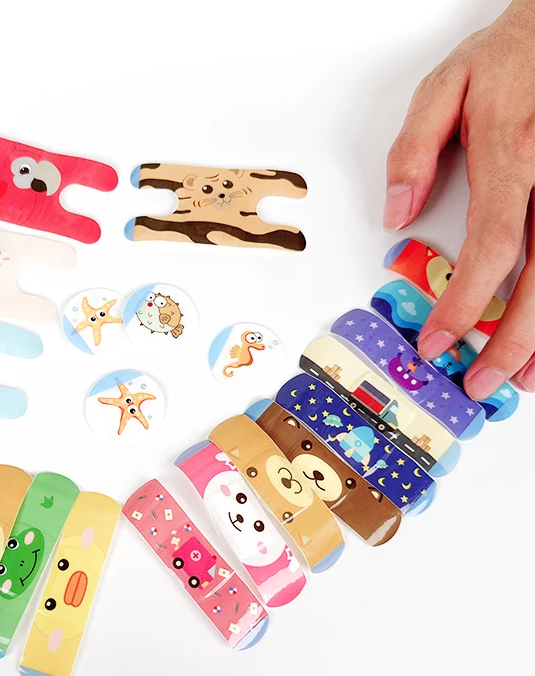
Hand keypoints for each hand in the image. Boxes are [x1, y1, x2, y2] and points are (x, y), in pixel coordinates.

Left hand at [384, 0, 534, 400]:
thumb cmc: (516, 51)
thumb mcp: (449, 83)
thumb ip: (415, 148)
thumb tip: (396, 213)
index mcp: (514, 149)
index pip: (491, 244)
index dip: (465, 302)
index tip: (438, 342)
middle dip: (514, 338)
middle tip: (484, 382)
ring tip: (526, 377)